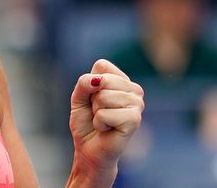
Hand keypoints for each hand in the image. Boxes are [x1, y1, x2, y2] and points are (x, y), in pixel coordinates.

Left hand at [68, 59, 143, 183]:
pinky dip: (100, 123)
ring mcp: (137, 104)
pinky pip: (105, 114)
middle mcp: (134, 89)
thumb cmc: (86, 123)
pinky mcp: (134, 119)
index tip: (93, 99)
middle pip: (102, 80)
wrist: (90, 150)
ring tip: (103, 122)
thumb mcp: (79, 98)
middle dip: (92, 99)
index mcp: (122, 80)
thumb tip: (98, 81)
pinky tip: (107, 129)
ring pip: (103, 97)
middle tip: (98, 113)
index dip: (90, 83)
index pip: (102, 66)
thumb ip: (84, 83)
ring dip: (96, 113)